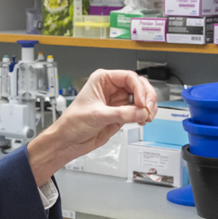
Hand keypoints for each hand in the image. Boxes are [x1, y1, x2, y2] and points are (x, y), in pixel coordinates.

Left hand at [27, 69, 157, 183]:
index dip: (139, 89)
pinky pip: (138, 111)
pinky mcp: (121, 114)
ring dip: (148, 107)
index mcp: (103, 80)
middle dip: (147, 97)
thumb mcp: (98, 115)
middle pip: (139, 86)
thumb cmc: (73, 122)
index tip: (141, 103)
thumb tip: (141, 112)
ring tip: (147, 116)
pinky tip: (143, 120)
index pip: (129, 78)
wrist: (69, 140)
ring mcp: (117, 102)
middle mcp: (111, 88)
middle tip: (148, 109)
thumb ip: (122, 114)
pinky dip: (144, 115)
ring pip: (141, 99)